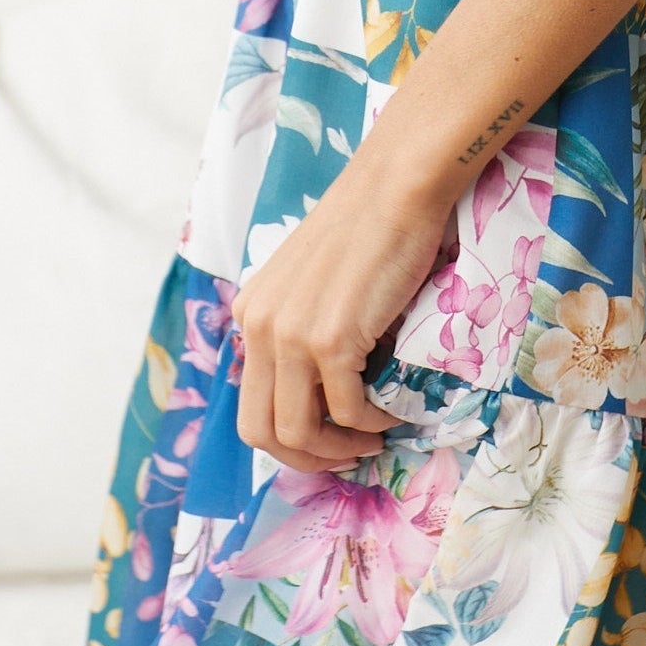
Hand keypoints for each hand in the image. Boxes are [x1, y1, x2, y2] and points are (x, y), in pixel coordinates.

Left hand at [231, 168, 453, 472]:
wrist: (395, 187)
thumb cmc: (367, 226)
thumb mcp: (311, 280)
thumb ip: (301, 325)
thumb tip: (322, 388)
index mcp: (250, 312)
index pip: (251, 402)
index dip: (289, 435)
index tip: (328, 437)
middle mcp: (258, 327)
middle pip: (260, 431)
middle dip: (306, 458)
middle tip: (348, 454)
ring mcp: (290, 335)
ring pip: (298, 432)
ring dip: (339, 448)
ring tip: (372, 438)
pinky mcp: (330, 339)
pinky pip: (346, 409)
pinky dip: (371, 422)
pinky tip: (392, 411)